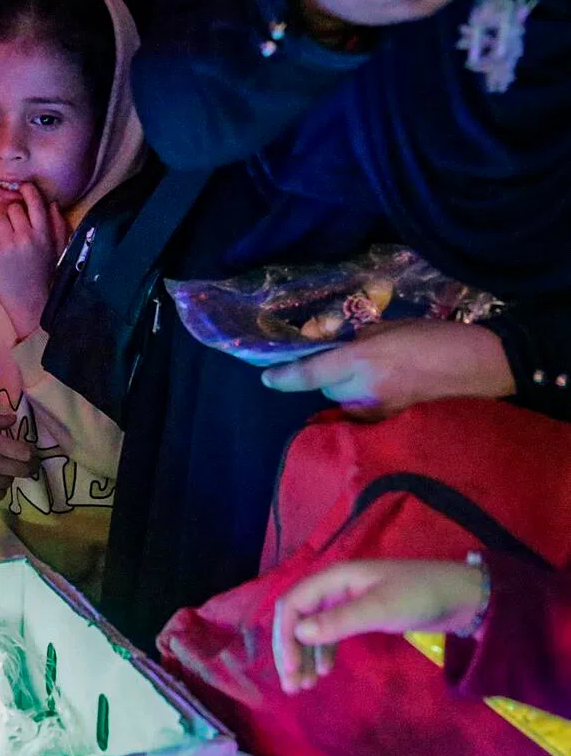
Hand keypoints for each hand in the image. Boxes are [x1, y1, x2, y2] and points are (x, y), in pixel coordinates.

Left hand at [0, 183, 69, 340]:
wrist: (33, 304)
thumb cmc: (48, 277)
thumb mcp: (60, 251)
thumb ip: (58, 226)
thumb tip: (52, 203)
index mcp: (44, 233)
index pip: (34, 201)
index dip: (27, 191)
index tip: (23, 189)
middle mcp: (26, 235)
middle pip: (13, 208)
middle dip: (12, 215)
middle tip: (13, 227)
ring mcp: (8, 244)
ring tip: (3, 239)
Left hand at [261, 320, 513, 418]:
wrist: (488, 367)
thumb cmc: (442, 339)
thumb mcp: (395, 328)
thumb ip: (360, 339)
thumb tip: (338, 346)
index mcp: (362, 359)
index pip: (309, 373)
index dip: (284, 376)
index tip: (267, 378)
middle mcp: (364, 390)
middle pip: (327, 389)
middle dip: (333, 378)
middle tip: (356, 364)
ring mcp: (379, 413)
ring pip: (346, 405)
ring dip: (353, 394)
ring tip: (384, 380)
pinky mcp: (394, 427)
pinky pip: (367, 417)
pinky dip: (371, 407)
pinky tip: (395, 396)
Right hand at [273, 559, 485, 693]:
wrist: (460, 596)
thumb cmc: (419, 595)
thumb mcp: (380, 609)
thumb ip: (340, 621)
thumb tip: (298, 634)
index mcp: (332, 578)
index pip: (292, 605)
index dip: (285, 637)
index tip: (291, 671)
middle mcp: (332, 587)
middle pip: (296, 617)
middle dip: (290, 651)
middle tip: (292, 686)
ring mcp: (344, 601)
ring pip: (310, 628)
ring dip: (304, 655)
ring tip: (304, 686)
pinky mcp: (358, 614)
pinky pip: (327, 633)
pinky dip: (321, 653)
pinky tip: (324, 671)